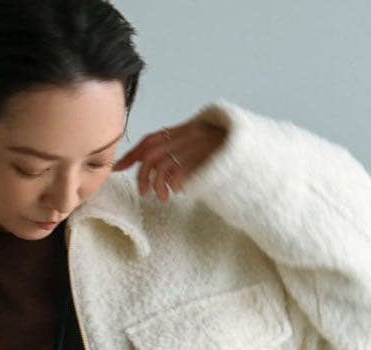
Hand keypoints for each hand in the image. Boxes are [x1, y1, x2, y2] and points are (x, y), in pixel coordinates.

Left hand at [111, 119, 227, 202]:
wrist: (253, 151)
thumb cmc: (226, 152)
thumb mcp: (201, 144)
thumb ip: (180, 149)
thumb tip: (153, 165)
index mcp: (186, 130)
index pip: (151, 139)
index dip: (132, 155)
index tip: (117, 169)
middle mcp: (189, 135)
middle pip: (152, 153)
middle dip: (142, 175)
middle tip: (143, 192)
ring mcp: (197, 147)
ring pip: (162, 165)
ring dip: (157, 185)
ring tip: (162, 197)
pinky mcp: (204, 161)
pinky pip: (178, 175)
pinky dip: (173, 186)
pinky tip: (177, 192)